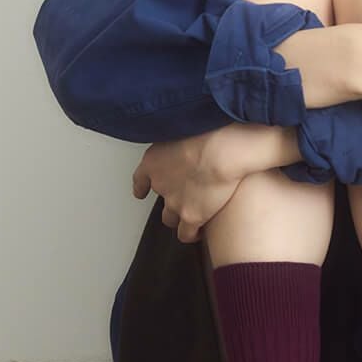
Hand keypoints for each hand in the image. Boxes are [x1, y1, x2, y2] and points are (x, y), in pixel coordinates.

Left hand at [130, 128, 246, 243]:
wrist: (220, 150)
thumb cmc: (209, 131)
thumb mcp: (185, 127)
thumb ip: (180, 137)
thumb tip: (188, 136)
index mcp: (153, 161)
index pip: (141, 178)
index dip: (142, 186)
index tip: (142, 191)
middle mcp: (159, 184)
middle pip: (158, 200)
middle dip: (169, 201)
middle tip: (183, 198)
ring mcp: (173, 202)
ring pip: (170, 219)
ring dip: (179, 218)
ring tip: (192, 217)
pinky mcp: (191, 216)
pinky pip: (186, 234)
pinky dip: (191, 234)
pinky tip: (198, 233)